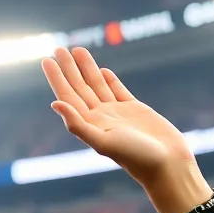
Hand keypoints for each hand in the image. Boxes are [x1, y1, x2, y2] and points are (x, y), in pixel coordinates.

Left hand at [41, 47, 199, 210]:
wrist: (166, 164)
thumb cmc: (136, 158)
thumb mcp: (103, 141)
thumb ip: (78, 125)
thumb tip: (55, 104)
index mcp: (90, 126)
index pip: (68, 97)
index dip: (57, 79)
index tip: (46, 60)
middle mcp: (100, 119)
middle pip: (79, 88)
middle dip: (68, 69)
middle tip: (58, 48)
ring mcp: (117, 114)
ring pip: (97, 86)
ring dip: (86, 68)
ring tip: (76, 49)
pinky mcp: (135, 110)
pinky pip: (117, 90)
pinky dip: (109, 80)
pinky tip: (100, 69)